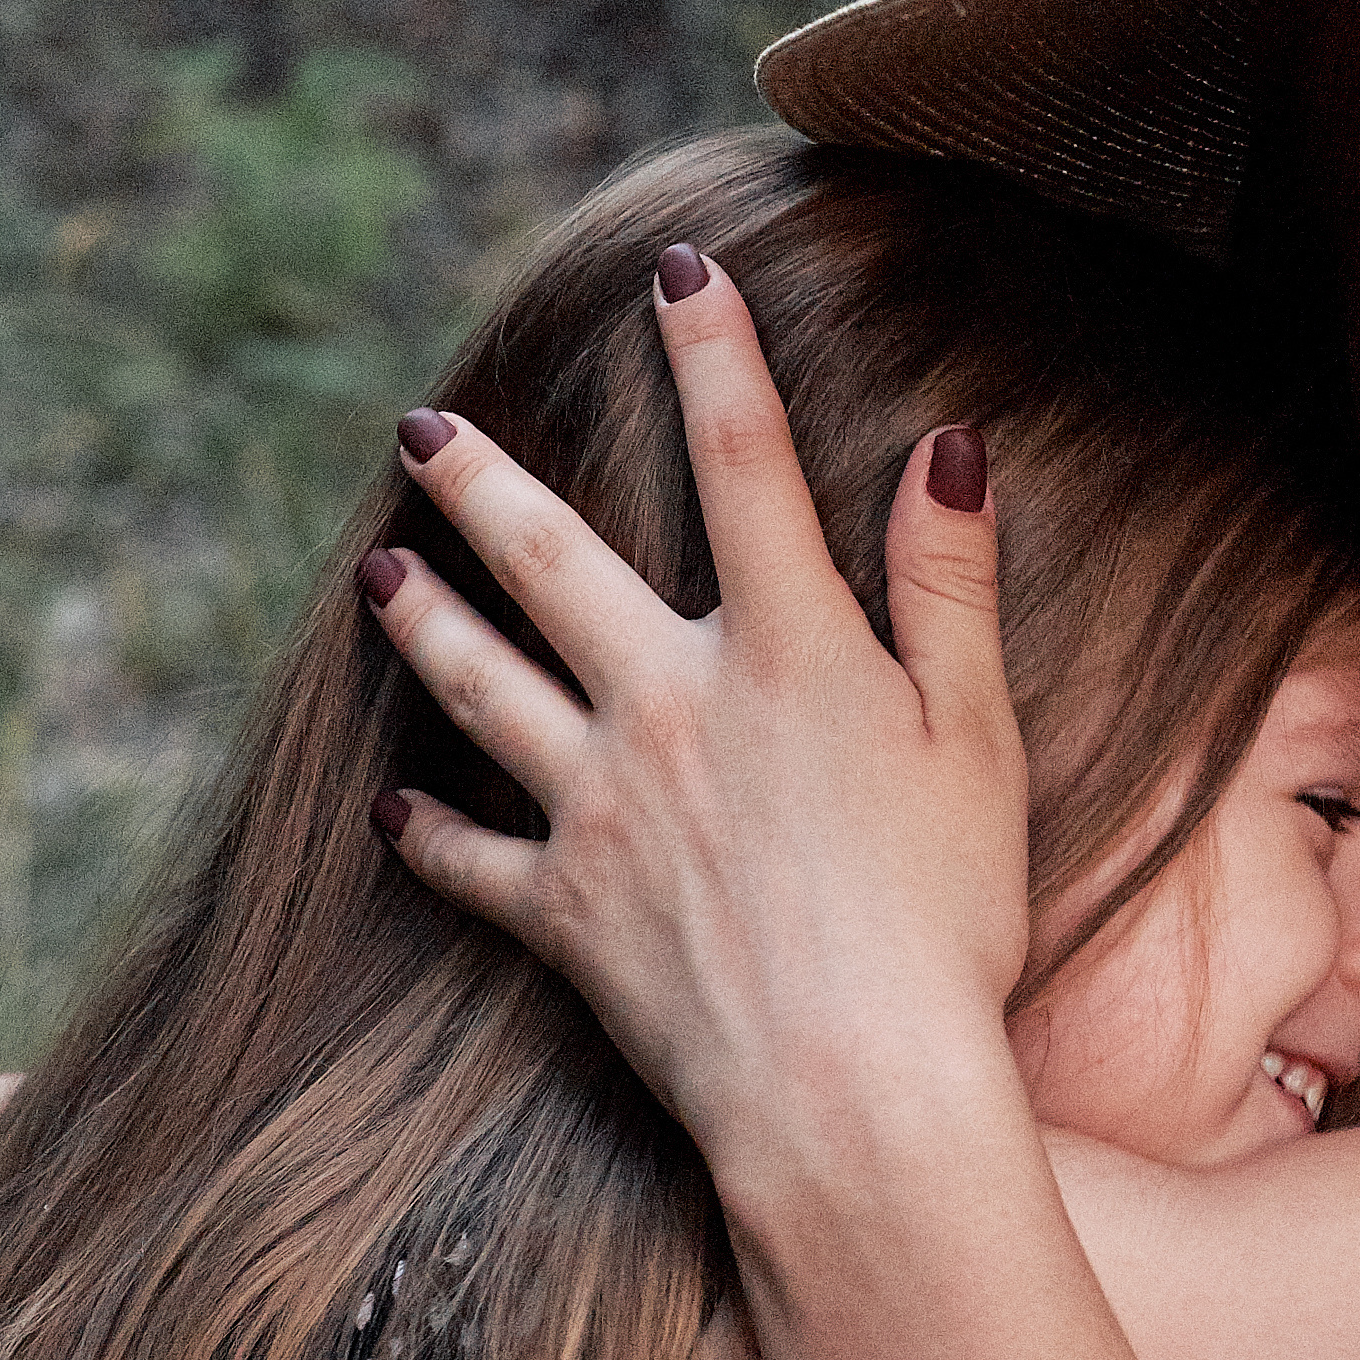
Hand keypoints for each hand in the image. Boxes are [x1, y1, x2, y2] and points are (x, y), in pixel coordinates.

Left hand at [361, 249, 1028, 1149]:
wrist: (851, 1087)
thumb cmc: (945, 915)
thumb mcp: (981, 739)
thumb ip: (950, 589)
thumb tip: (948, 448)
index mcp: (786, 652)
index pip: (744, 463)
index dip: (713, 353)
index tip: (678, 271)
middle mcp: (669, 704)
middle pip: (554, 565)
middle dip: (483, 485)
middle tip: (417, 431)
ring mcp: (601, 807)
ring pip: (481, 691)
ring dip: (425, 625)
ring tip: (377, 575)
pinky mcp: (565, 911)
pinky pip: (472, 860)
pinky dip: (431, 835)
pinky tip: (395, 815)